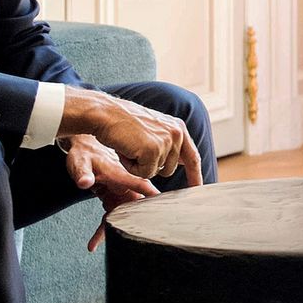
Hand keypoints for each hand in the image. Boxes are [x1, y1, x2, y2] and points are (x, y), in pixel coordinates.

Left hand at [60, 135, 161, 250]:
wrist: (83, 148)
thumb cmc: (83, 153)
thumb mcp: (79, 163)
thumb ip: (82, 173)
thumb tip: (85, 182)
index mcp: (121, 175)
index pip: (143, 186)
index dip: (154, 198)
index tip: (165, 211)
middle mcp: (124, 185)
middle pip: (138, 206)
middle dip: (140, 223)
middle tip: (138, 238)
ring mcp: (121, 193)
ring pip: (126, 215)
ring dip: (117, 230)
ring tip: (96, 243)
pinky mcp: (114, 199)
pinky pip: (113, 217)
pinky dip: (103, 230)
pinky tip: (92, 243)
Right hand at [64, 88, 204, 187]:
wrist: (105, 113)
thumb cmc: (124, 122)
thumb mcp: (153, 130)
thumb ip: (169, 144)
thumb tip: (182, 161)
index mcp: (178, 128)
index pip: (192, 156)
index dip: (195, 175)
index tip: (197, 188)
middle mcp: (176, 134)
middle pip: (168, 170)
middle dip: (150, 165)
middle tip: (136, 147)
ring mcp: (166, 142)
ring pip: (155, 172)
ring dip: (139, 165)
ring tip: (131, 146)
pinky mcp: (153, 151)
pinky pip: (144, 174)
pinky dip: (132, 167)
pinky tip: (126, 150)